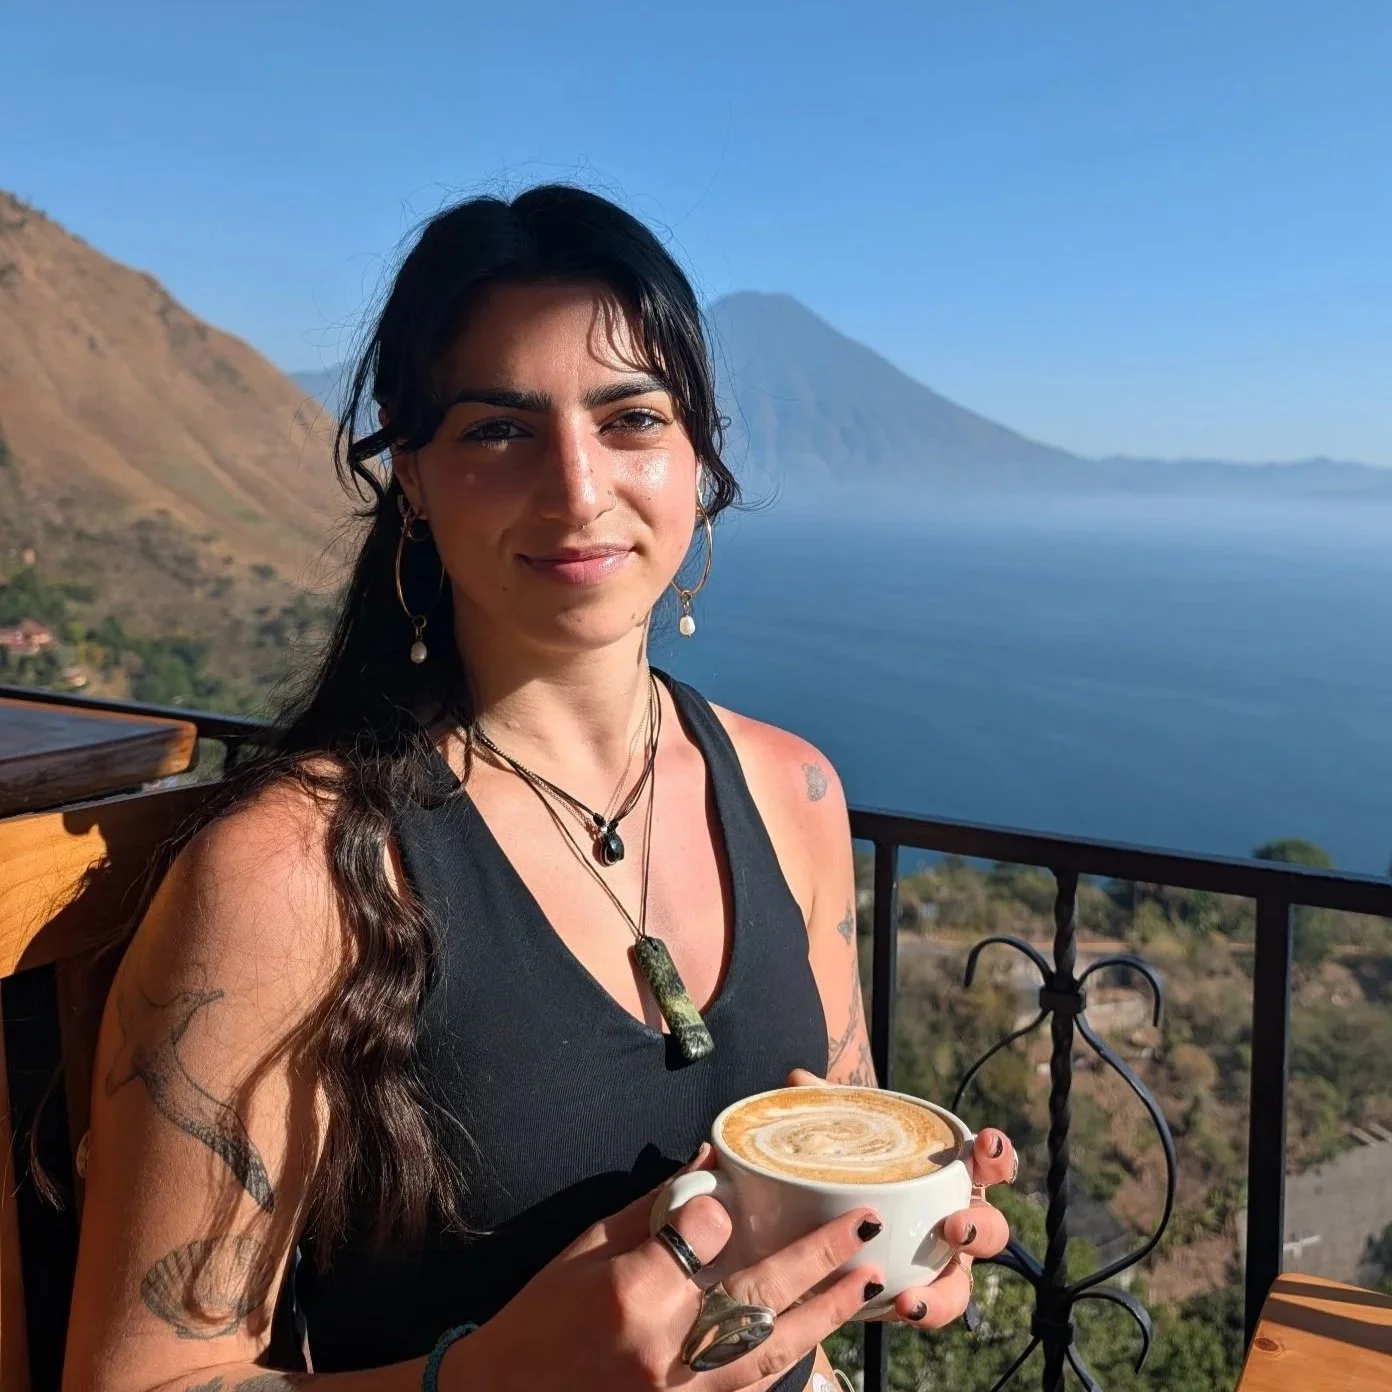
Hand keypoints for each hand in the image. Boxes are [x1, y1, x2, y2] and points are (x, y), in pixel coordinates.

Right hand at [450, 1144, 886, 1391]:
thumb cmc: (538, 1318)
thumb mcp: (586, 1250)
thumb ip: (653, 1211)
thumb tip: (707, 1166)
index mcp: (630, 1297)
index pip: (702, 1238)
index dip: (722, 1209)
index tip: (733, 1188)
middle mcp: (663, 1353)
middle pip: (759, 1298)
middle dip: (818, 1261)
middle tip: (863, 1228)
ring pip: (770, 1355)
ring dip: (823, 1317)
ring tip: (866, 1284)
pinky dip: (783, 1366)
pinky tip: (816, 1341)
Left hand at [785, 1068, 1015, 1330]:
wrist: (822, 1229)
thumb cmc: (852, 1173)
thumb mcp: (841, 1140)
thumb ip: (825, 1110)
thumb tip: (799, 1081)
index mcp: (947, 1177)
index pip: (987, 1162)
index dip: (995, 1152)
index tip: (984, 1142)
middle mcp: (954, 1221)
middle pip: (990, 1228)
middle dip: (979, 1227)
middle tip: (953, 1226)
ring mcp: (939, 1265)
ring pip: (962, 1283)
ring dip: (947, 1291)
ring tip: (916, 1295)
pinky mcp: (917, 1296)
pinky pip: (931, 1309)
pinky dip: (921, 1310)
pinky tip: (901, 1306)